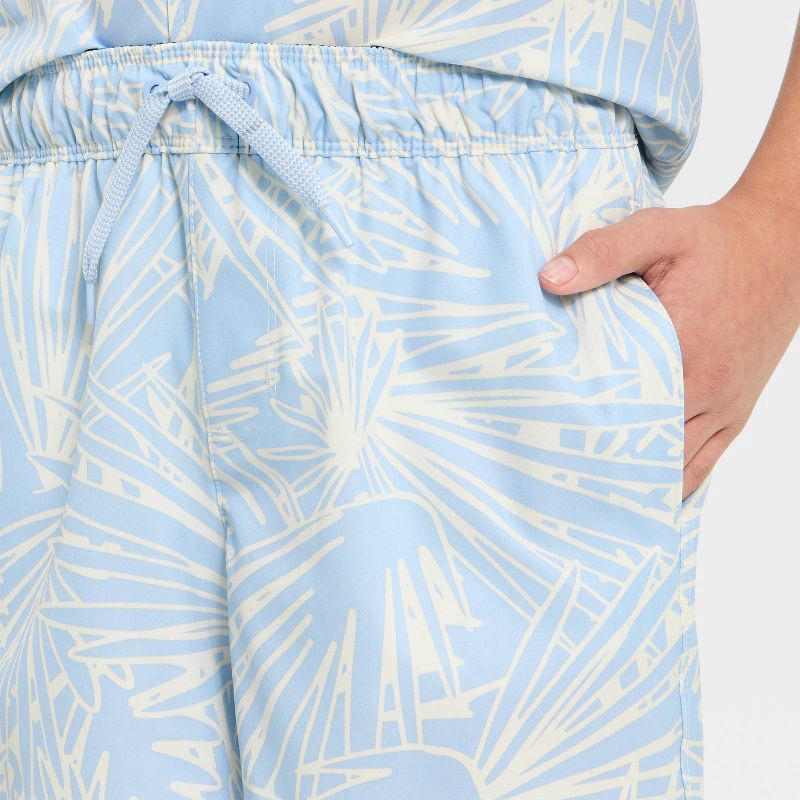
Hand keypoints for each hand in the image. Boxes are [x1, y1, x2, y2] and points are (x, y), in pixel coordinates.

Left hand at [537, 189, 799, 499]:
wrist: (783, 247)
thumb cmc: (716, 242)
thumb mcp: (658, 232)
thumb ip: (603, 252)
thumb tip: (549, 278)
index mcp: (683, 352)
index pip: (622, 413)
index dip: (582, 436)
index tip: (543, 451)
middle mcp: (707, 390)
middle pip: (646, 450)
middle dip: (602, 466)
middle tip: (556, 480)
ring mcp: (724, 407)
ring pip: (675, 466)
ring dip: (636, 480)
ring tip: (588, 497)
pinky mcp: (735, 412)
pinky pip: (704, 464)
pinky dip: (673, 481)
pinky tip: (642, 494)